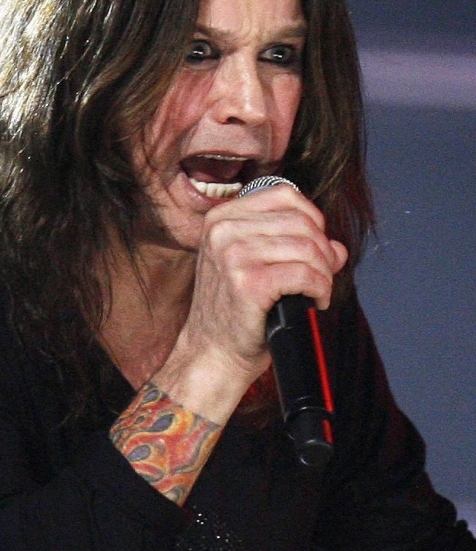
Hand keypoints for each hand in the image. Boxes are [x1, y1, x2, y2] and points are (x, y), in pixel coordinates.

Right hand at [155, 184, 347, 422]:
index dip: (312, 219)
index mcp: (222, 218)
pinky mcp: (249, 283)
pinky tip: (315, 302)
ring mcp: (234, 255)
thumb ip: (293, 247)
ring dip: (325, 273)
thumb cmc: (235, 312)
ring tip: (318, 292)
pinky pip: (306, 274)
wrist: (212, 354)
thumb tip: (338, 247)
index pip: (285, 195)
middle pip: (302, 222)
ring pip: (309, 248)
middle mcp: (224, 231)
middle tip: (321, 277)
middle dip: (323, 251)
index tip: (314, 248)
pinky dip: (320, 289)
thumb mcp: (255, 267)